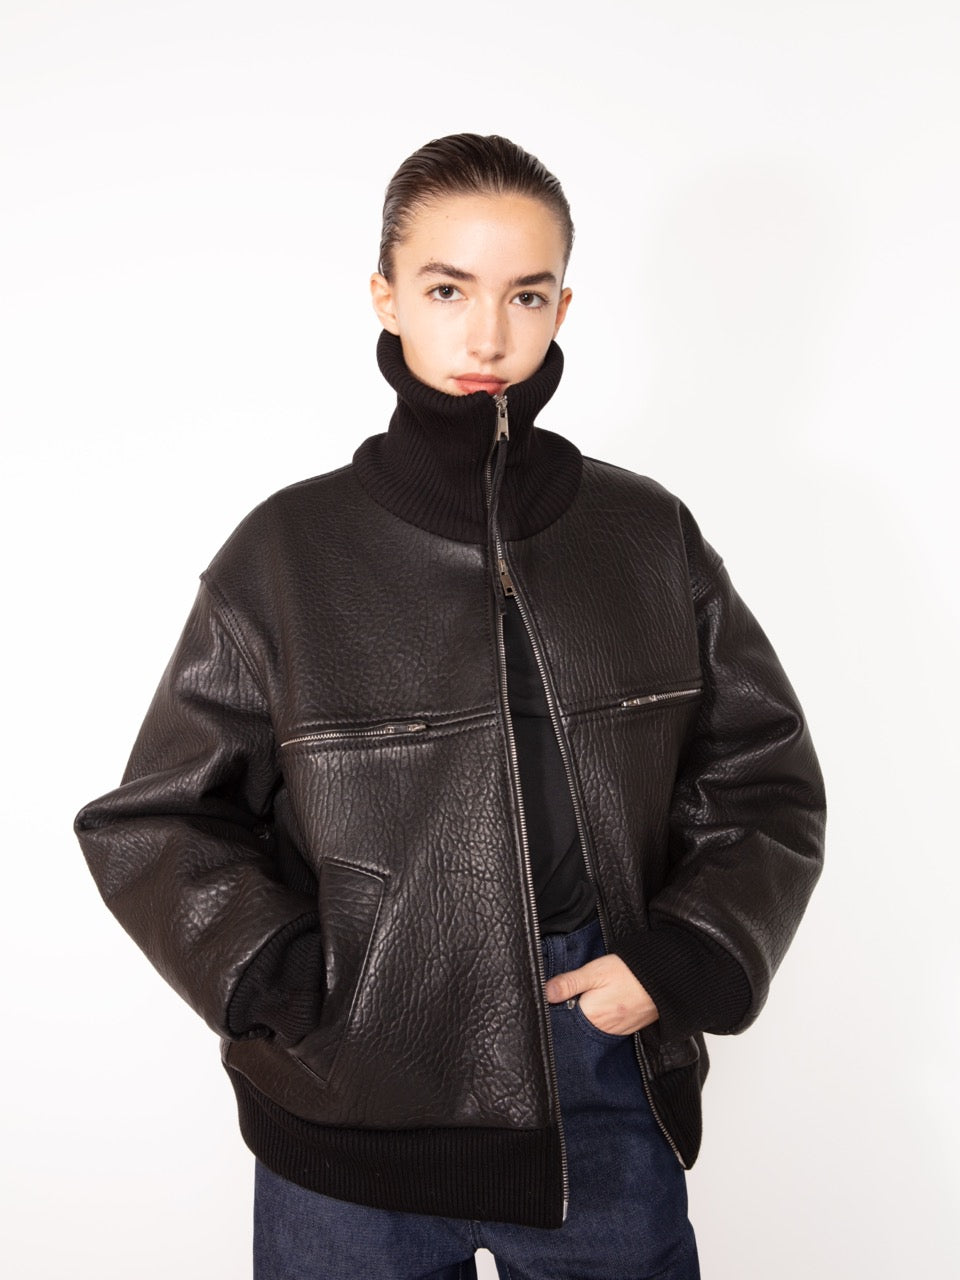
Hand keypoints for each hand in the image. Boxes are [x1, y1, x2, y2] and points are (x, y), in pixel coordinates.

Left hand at [543, 954, 658, 1034]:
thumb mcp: (595, 971)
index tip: (552, 1001)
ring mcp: (617, 1031)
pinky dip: (602, 1020)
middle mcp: (602, 1030)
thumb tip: (546, 993)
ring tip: (588, 1001)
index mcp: (590, 1016)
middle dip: (571, 1015)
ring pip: (592, 1029)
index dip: (556, 1010)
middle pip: (577, 1027)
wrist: (666, 979)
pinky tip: (604, 1006)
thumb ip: (569, 983)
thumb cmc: (630, 972)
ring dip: (587, 1018)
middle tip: (571, 999)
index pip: (563, 1021)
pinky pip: (608, 1028)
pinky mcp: (628, 1028)